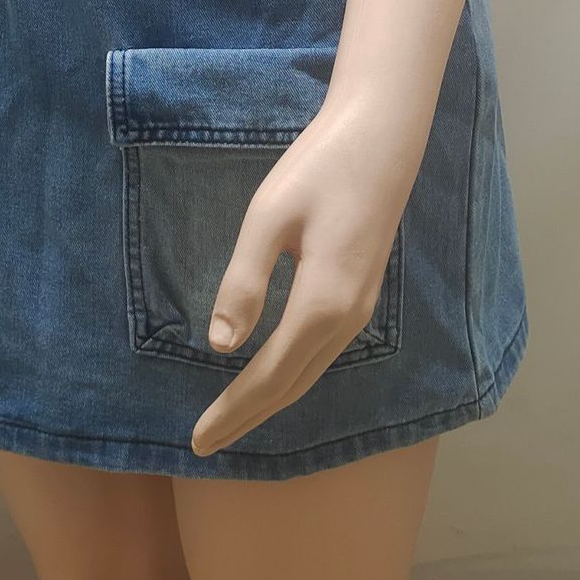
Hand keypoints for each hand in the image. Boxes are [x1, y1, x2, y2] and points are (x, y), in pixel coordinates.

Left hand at [189, 100, 413, 457]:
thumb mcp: (268, 218)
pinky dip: (292, 373)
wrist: (383, 136)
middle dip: (248, 415)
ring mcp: (361, 307)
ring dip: (271, 398)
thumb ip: (244, 282)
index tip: (197, 441)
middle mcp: (348, 318)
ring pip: (311, 370)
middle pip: (293, 384)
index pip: (268, 376)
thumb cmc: (319, 168)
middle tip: (205, 443)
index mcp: (321, 304)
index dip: (232, 410)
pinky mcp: (362, 291)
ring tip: (232, 416)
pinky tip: (272, 371)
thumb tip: (222, 346)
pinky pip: (322, 350)